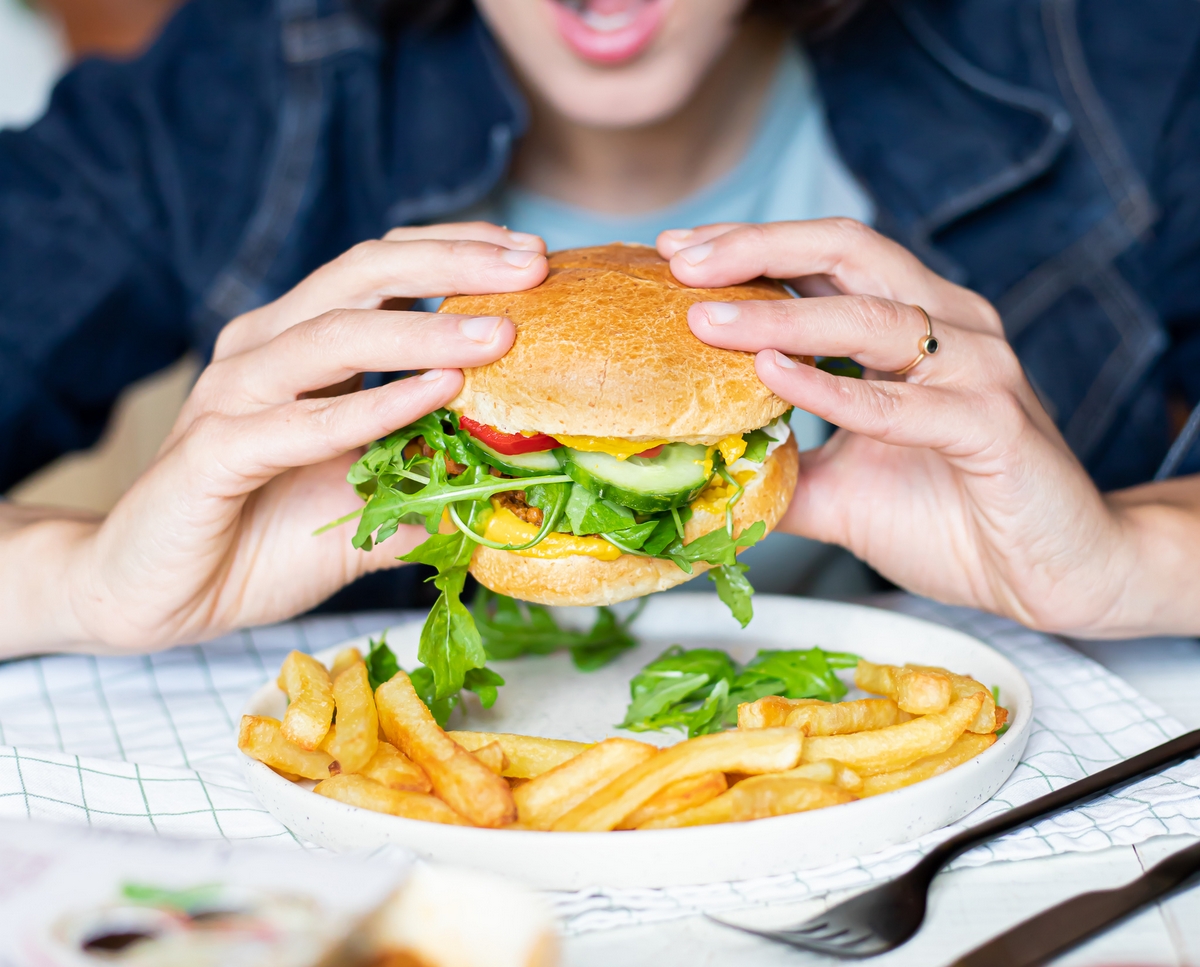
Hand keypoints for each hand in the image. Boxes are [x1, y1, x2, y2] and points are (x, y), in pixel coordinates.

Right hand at [2, 223, 546, 654]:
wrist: (159, 597)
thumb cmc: (263, 540)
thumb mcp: (368, 506)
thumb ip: (432, 483)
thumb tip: (521, 483)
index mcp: (298, 346)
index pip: (381, 271)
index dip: (455, 253)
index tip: (530, 257)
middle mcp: (264, 352)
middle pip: (362, 274)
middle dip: (453, 261)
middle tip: (531, 264)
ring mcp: (234, 397)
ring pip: (334, 337)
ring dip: (424, 332)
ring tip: (501, 332)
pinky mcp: (213, 454)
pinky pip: (302, 424)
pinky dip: (374, 407)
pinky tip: (438, 394)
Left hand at [659, 219, 1195, 636]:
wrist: (1055, 574)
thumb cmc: (955, 519)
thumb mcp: (839, 490)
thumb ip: (776, 468)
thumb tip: (696, 469)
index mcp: (913, 327)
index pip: (824, 260)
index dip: (750, 249)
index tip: (674, 254)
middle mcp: (949, 329)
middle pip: (849, 252)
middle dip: (758, 248)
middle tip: (681, 262)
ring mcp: (977, 371)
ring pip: (874, 316)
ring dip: (781, 315)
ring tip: (705, 319)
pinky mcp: (994, 426)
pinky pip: (904, 401)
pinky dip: (834, 389)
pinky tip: (772, 376)